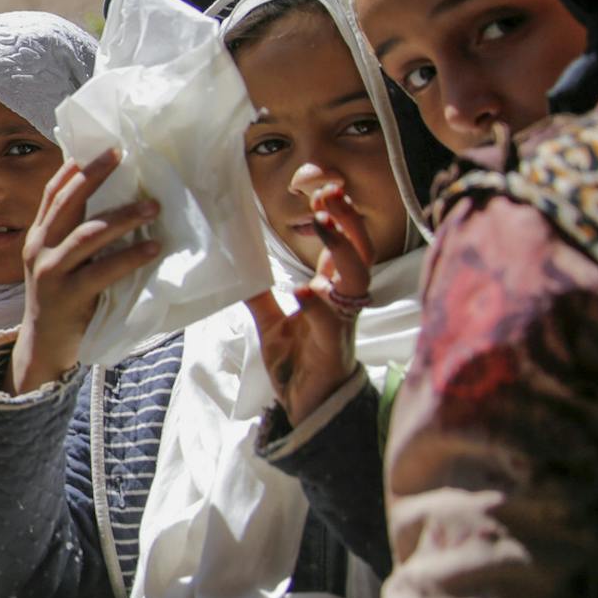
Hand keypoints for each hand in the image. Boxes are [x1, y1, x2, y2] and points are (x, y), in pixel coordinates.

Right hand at [11, 150, 162, 393]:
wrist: (43, 346)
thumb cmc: (63, 300)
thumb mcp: (60, 262)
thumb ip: (76, 236)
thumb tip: (117, 202)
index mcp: (38, 236)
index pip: (53, 193)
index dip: (75, 168)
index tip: (104, 147)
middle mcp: (39, 249)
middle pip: (66, 203)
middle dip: (95, 175)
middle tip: (122, 155)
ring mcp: (51, 273)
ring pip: (88, 235)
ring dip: (123, 217)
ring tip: (152, 207)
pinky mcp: (68, 296)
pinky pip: (103, 272)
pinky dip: (129, 258)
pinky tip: (153, 250)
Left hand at [246, 181, 372, 417]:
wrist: (308, 408)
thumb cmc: (299, 363)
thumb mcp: (272, 323)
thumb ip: (260, 296)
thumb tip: (237, 267)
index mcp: (331, 292)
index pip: (344, 244)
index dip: (338, 216)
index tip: (322, 189)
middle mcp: (342, 302)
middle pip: (360, 251)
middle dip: (347, 220)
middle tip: (327, 192)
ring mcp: (342, 323)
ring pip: (356, 278)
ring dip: (342, 248)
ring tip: (322, 222)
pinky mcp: (332, 348)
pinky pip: (331, 323)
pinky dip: (317, 306)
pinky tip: (303, 291)